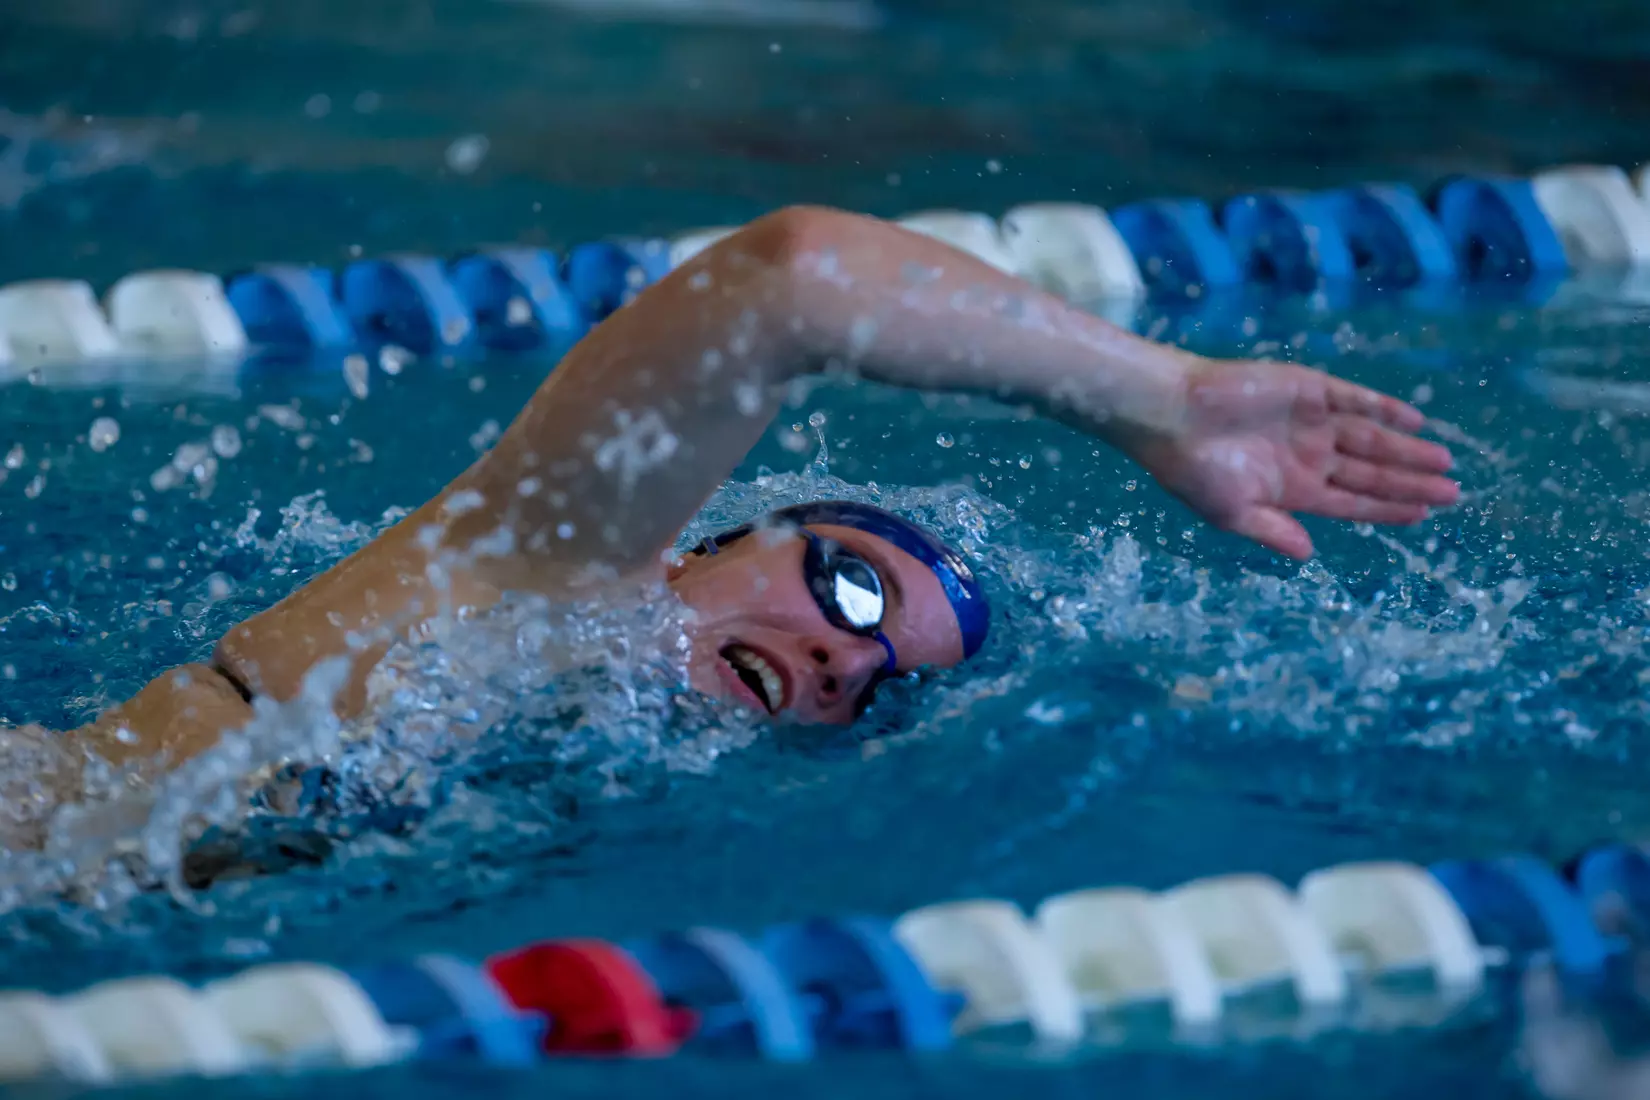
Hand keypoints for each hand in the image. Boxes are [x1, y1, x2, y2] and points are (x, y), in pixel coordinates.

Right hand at [1122, 358, 1458, 558]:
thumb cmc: (1192, 470)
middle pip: (1372, 473)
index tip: (1424, 517)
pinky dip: (1385, 409)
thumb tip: (1308, 555)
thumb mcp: (1232, 513)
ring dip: (1407, 452)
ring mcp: (1310, 421)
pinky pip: (1355, 399)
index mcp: (1292, 489)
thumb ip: (1273, 531)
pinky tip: (1416, 421)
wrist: (1170, 416)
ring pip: (1372, 438)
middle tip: (1455, 494)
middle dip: (1411, 483)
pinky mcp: (1307, 389)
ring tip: (1445, 464)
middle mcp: (1308, 455)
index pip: (1353, 502)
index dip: (1389, 510)